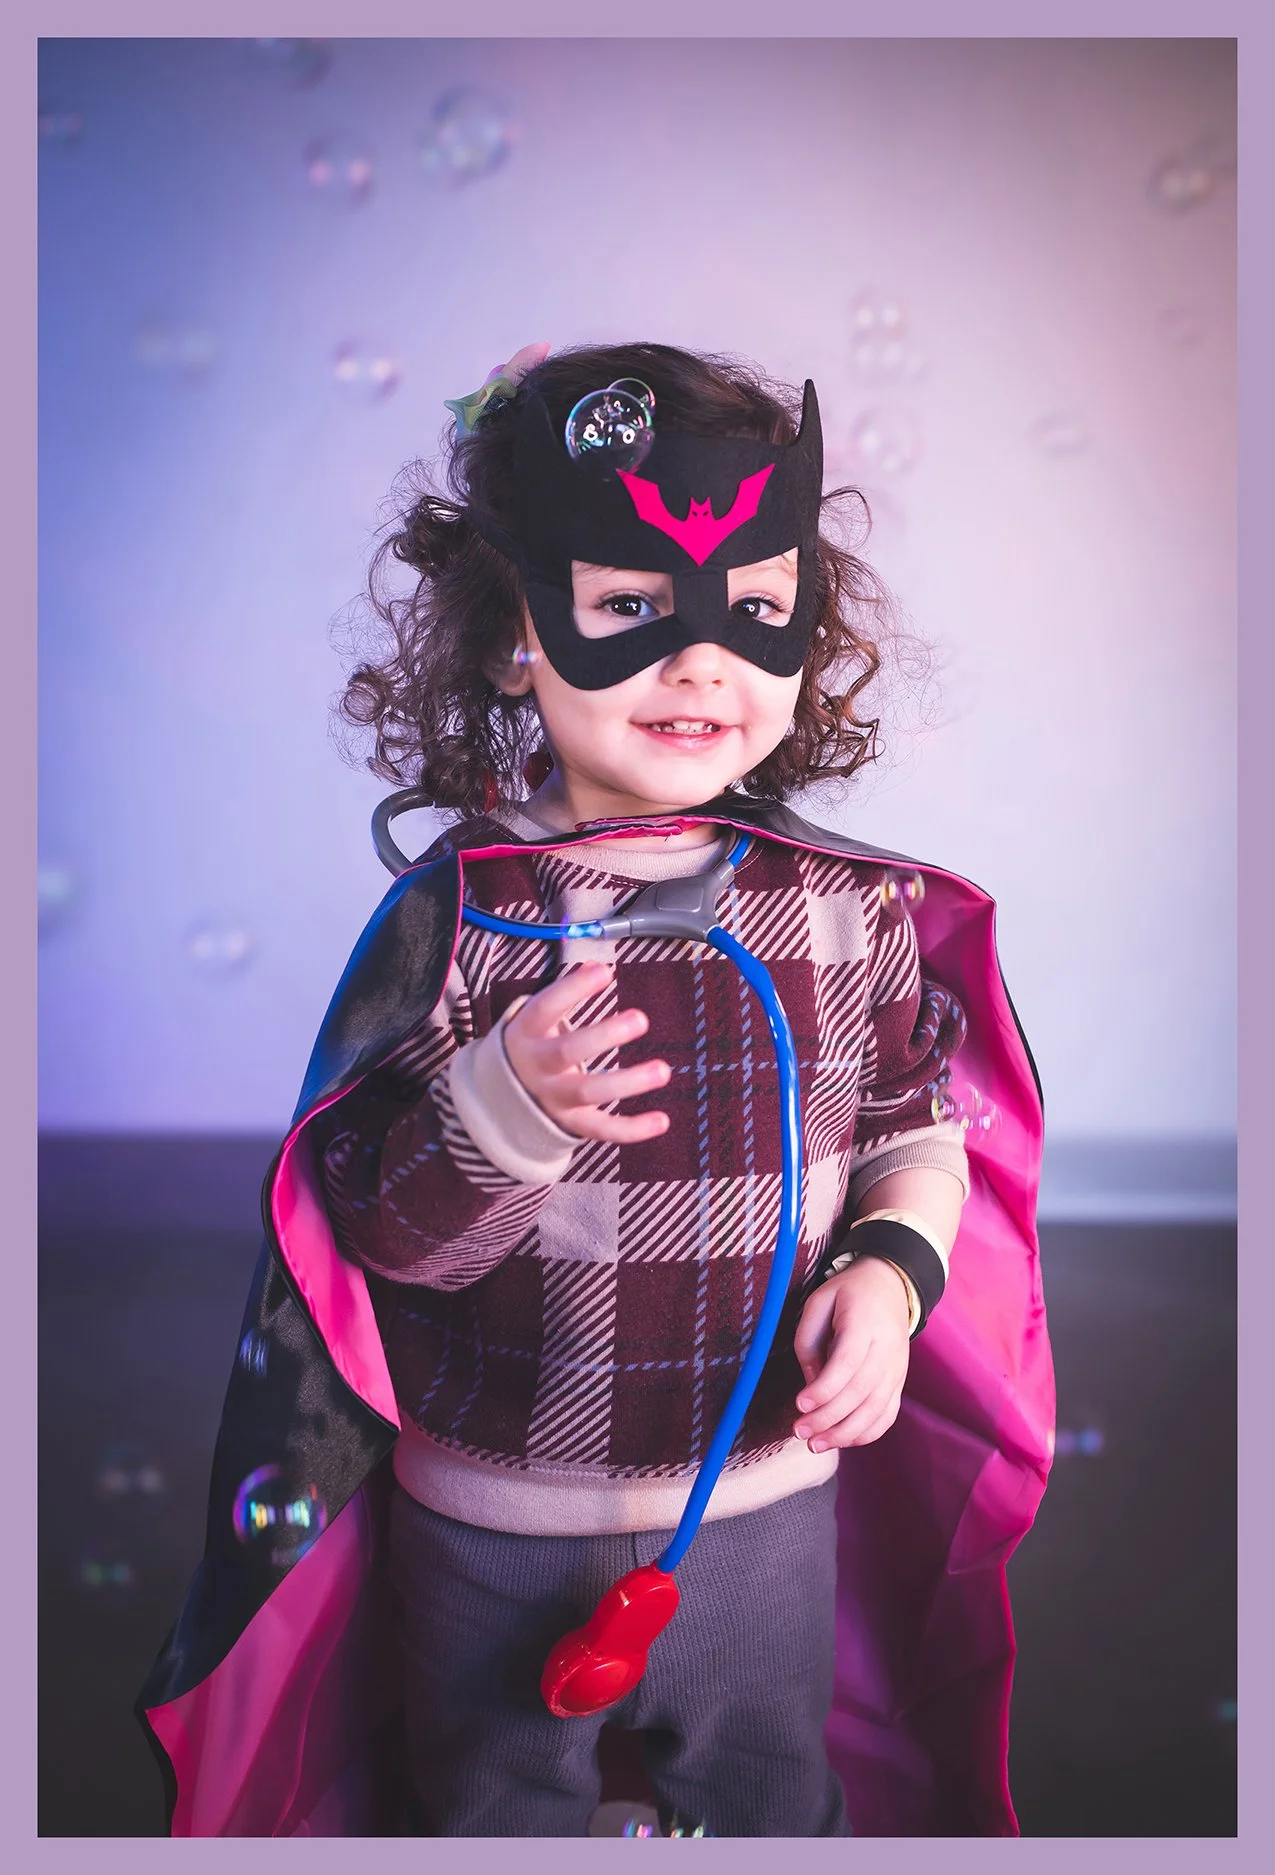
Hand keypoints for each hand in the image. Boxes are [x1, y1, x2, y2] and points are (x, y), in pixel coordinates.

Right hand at [502, 961, 670, 1144]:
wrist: (499, 1100)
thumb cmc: (532, 1046)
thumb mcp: (536, 1018)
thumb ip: (565, 994)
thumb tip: (596, 965)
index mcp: (526, 1034)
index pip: (546, 1007)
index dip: (573, 989)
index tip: (605, 972)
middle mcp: (537, 1067)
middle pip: (568, 1051)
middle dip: (604, 1035)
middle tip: (641, 1019)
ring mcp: (553, 1098)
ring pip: (589, 1092)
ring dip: (628, 1082)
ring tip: (663, 1070)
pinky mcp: (571, 1124)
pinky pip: (602, 1129)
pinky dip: (632, 1129)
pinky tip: (662, 1120)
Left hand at [791, 1257, 912, 1450]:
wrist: (890, 1286)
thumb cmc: (847, 1294)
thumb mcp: (817, 1302)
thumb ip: (808, 1342)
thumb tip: (810, 1386)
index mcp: (864, 1323)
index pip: (847, 1363)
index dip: (824, 1388)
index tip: (799, 1404)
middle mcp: (886, 1349)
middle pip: (860, 1392)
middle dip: (828, 1418)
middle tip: (799, 1431)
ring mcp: (897, 1369)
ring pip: (876, 1410)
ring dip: (845, 1433)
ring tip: (815, 1444)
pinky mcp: (899, 1382)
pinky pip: (887, 1415)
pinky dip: (866, 1433)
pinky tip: (842, 1441)